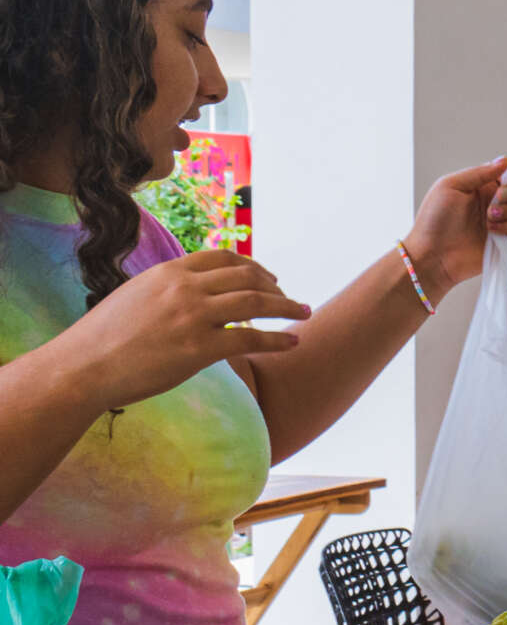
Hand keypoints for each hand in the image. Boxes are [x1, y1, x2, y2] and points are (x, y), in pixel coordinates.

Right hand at [54, 249, 308, 410]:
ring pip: (256, 304)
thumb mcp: (137, 296)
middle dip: (276, 288)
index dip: (254, 267)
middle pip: (247, 277)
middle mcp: (184, 288)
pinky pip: (251, 340)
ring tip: (305, 313)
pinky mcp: (199, 349)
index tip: (270, 278)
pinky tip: (293, 342)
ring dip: (287, 307)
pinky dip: (278, 339)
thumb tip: (196, 293)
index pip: (224, 258)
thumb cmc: (105, 338)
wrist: (82, 366)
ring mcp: (193, 317)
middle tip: (292, 300)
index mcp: (169, 272)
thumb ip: (169, 290)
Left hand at [404, 159, 506, 300]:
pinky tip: (492, 230)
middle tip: (499, 197)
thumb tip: (505, 161)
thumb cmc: (434, 220)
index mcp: (485, 186)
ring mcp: (505, 222)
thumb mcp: (450, 185)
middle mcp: (498, 203)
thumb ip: (480, 172)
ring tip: (489, 217)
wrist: (433, 254)